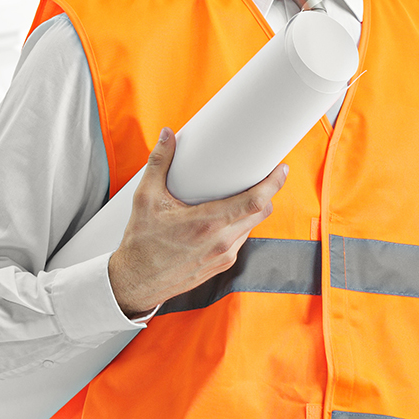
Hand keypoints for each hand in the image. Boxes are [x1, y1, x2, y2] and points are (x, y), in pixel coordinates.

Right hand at [107, 127, 289, 316]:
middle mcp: (222, 242)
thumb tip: (167, 135)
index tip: (281, 169)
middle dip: (267, 192)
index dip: (273, 183)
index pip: (255, 201)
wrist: (137, 282)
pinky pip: (240, 240)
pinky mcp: (222, 266)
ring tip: (242, 194)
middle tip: (264, 175)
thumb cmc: (141, 243)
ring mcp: (224, 256)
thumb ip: (158, 163)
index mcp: (208, 223)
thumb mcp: (145, 198)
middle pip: (260, 212)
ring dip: (252, 210)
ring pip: (251, 227)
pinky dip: (239, 225)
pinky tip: (227, 217)